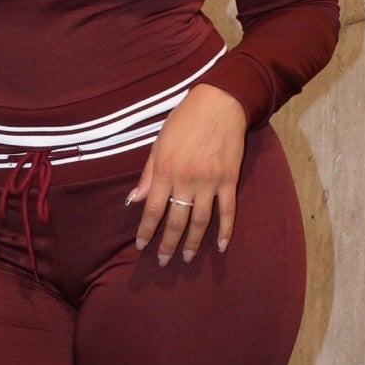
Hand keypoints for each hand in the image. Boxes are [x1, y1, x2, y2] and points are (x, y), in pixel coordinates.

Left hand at [129, 85, 248, 265]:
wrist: (219, 103)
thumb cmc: (184, 121)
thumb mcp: (159, 143)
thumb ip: (148, 174)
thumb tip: (135, 199)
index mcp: (165, 170)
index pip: (153, 209)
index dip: (146, 231)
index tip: (141, 246)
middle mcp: (186, 180)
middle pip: (176, 221)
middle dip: (167, 244)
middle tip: (163, 261)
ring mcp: (210, 182)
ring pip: (200, 221)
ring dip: (192, 242)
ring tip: (185, 258)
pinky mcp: (229, 180)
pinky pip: (227, 210)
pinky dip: (225, 230)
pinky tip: (220, 246)